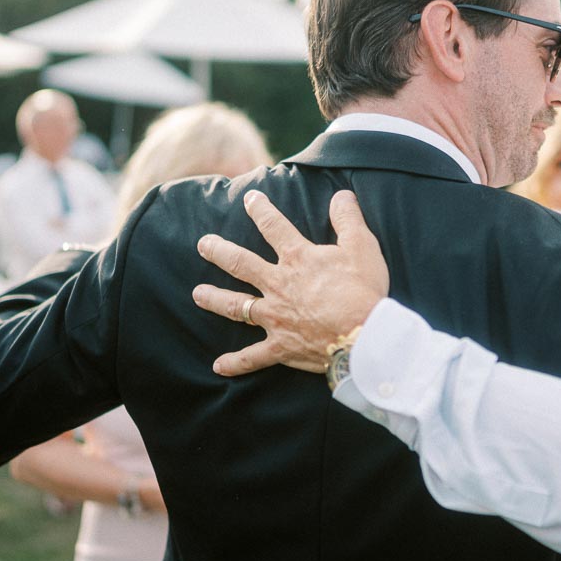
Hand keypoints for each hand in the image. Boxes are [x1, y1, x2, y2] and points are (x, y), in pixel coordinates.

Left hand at [193, 190, 388, 375]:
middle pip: (241, 264)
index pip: (274, 227)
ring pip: (236, 306)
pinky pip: (253, 357)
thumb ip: (348, 219)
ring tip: (197, 294)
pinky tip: (218, 366)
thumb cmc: (363, 290)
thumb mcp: (362, 246)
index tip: (249, 199)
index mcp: (297, 258)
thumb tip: (341, 195)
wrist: (362, 334)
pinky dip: (236, 363)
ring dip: (215, 299)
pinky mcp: (280, 346)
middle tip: (203, 244)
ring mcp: (275, 317)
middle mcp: (278, 285)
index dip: (260, 210)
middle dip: (219, 252)